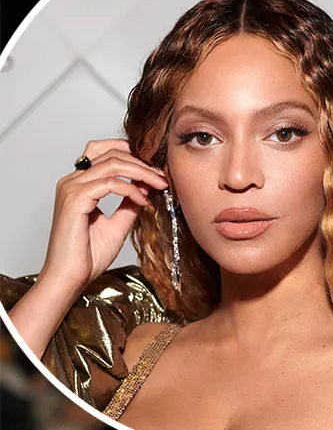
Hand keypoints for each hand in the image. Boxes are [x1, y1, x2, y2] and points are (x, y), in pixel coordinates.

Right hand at [11, 140, 168, 359]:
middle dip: (141, 162)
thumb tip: (143, 192)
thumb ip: (127, 206)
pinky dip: (131, 189)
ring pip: (111, 164)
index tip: (155, 171)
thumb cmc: (88, 256)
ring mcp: (72, 187)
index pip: (103, 154)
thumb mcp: (116, 226)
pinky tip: (144, 201)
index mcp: (79, 184)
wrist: (70, 275)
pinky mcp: (75, 199)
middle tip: (163, 176)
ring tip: (160, 184)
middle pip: (109, 153)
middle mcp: (72, 180)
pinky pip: (109, 184)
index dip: (131, 156)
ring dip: (140, 172)